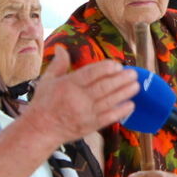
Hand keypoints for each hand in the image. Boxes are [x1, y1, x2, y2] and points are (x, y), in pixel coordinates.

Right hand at [25, 48, 139, 145]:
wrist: (40, 129)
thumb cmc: (43, 103)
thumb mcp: (47, 80)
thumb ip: (58, 64)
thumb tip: (60, 48)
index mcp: (68, 85)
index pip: (91, 74)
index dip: (106, 68)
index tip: (117, 64)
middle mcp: (78, 99)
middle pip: (104, 87)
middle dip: (121, 79)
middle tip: (133, 73)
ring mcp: (86, 113)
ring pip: (109, 101)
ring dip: (125, 92)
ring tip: (136, 85)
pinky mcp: (90, 126)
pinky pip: (109, 117)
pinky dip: (121, 111)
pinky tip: (131, 104)